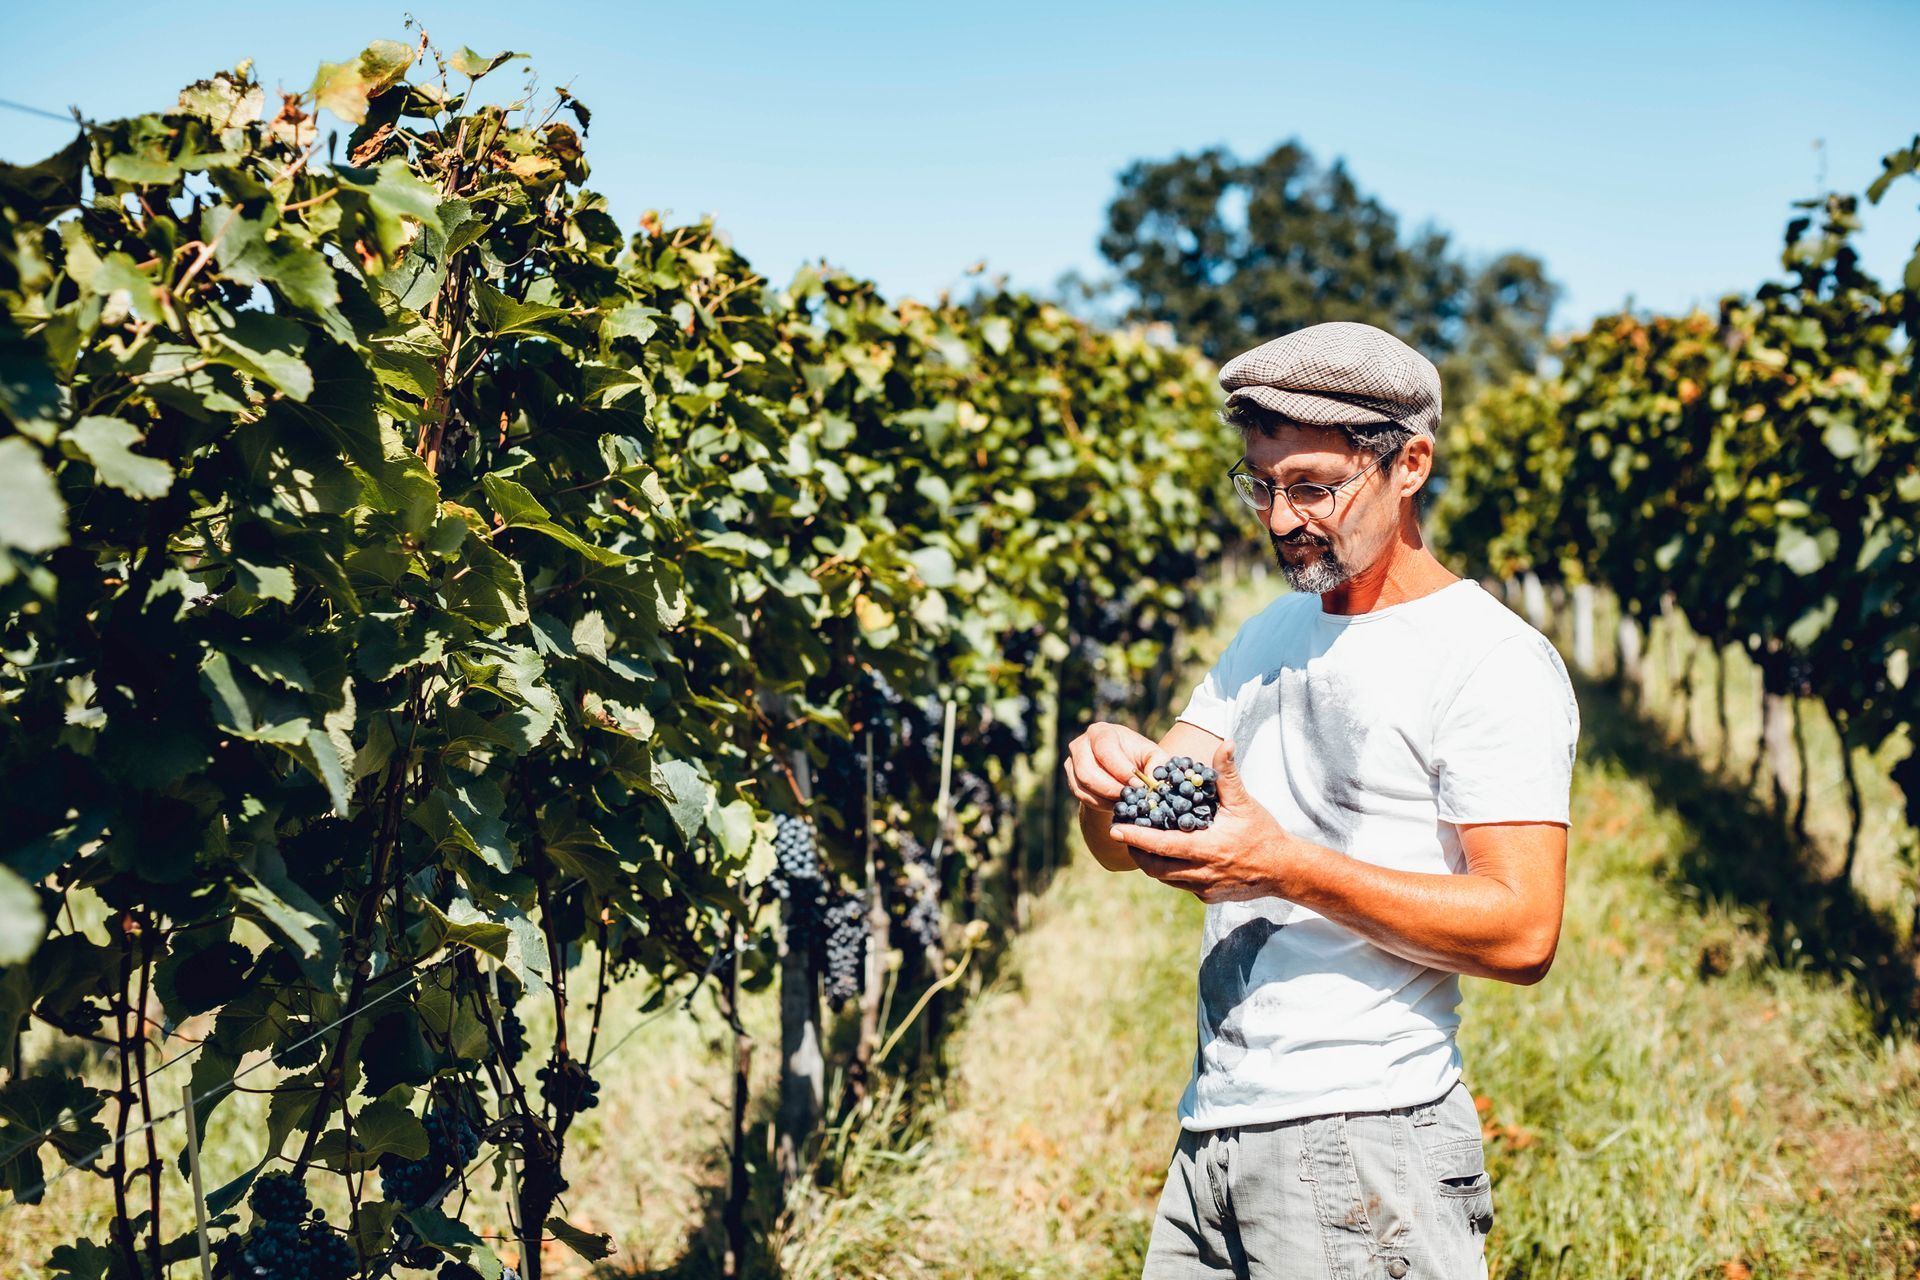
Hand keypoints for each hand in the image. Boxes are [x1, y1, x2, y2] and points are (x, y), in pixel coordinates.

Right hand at [1062, 721, 1159, 813]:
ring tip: (1126, 803)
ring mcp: (1072, 762)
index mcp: (1101, 732)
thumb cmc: (1138, 757)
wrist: (1122, 768)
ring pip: (1083, 786)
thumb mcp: (1153, 756)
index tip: (1139, 785)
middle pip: (1088, 771)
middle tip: (1131, 799)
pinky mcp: (1071, 779)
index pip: (1106, 750)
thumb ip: (1158, 765)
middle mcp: (1081, 744)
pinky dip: (1099, 804)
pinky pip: (1082, 796)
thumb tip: (1153, 781)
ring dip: (1106, 798)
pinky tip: (1116, 806)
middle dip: (1112, 789)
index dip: (1121, 770)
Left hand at [1104, 742, 1301, 903]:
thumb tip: (1225, 743)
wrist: (1284, 869)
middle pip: (1155, 867)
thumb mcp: (1244, 802)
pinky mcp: (1208, 898)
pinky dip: (1170, 872)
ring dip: (1151, 863)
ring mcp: (1204, 888)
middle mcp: (1202, 872)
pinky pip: (1180, 885)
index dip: (1135, 838)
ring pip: (1165, 878)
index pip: (1160, 845)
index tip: (1116, 828)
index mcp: (1206, 847)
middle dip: (1136, 852)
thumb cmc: (1262, 832)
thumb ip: (1228, 774)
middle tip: (1124, 836)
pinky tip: (1168, 856)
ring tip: (1141, 845)